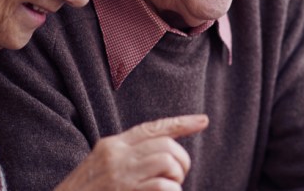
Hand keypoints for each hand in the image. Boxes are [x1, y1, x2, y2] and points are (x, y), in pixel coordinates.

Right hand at [54, 114, 208, 190]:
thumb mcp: (101, 169)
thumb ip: (126, 159)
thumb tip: (160, 158)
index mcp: (110, 146)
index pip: (151, 128)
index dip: (180, 123)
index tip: (203, 121)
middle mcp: (116, 156)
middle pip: (166, 145)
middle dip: (181, 161)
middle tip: (176, 179)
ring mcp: (120, 176)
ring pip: (168, 161)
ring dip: (176, 178)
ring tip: (168, 188)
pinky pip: (165, 187)